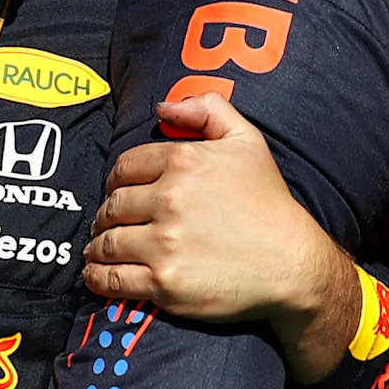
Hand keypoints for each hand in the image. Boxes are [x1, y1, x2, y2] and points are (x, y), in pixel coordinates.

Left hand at [82, 92, 354, 382]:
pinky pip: (113, 278)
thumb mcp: (247, 140)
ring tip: (98, 250)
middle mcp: (169, 200)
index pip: (125, 167)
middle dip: (106, 214)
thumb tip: (162, 106)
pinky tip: (96, 275)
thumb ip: (207, 109)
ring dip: (97, 246)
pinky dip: (97, 277)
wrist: (292, 262)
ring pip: (108, 242)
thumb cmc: (269, 201)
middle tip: (108, 223)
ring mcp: (164, 244)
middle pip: (113, 205)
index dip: (116, 180)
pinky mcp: (164, 282)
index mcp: (183, 161)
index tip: (117, 191)